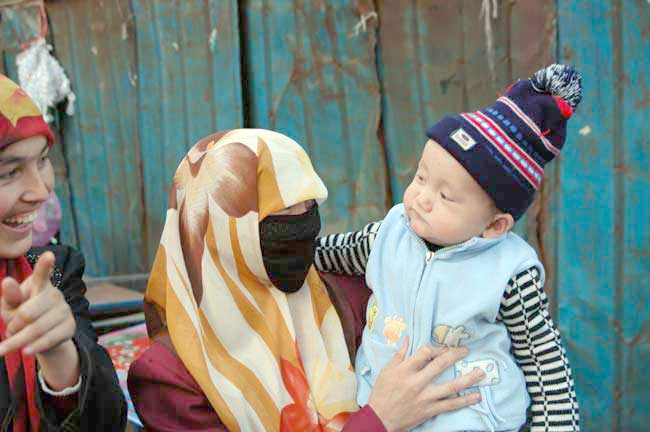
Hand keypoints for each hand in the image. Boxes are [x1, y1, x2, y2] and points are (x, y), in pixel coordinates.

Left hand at [0, 252, 78, 389]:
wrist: (42, 337)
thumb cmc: (21, 316)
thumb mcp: (10, 307)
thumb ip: (10, 296)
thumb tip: (7, 281)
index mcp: (38, 285)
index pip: (41, 274)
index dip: (45, 265)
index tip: (48, 255)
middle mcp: (55, 295)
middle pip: (28, 313)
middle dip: (14, 326)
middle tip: (8, 332)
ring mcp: (64, 310)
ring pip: (37, 328)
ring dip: (18, 341)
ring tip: (6, 348)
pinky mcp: (70, 326)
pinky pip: (49, 338)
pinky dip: (35, 347)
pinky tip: (26, 351)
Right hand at [368, 337, 483, 431]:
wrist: (380, 418)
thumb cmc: (382, 393)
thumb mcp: (386, 371)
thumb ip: (400, 355)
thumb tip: (408, 339)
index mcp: (405, 370)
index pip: (425, 353)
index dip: (436, 348)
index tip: (442, 348)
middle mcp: (417, 382)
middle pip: (440, 365)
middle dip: (455, 355)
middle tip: (465, 350)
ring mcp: (426, 397)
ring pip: (451, 386)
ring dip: (468, 379)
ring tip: (481, 373)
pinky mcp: (430, 410)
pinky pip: (451, 404)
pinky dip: (465, 400)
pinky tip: (477, 396)